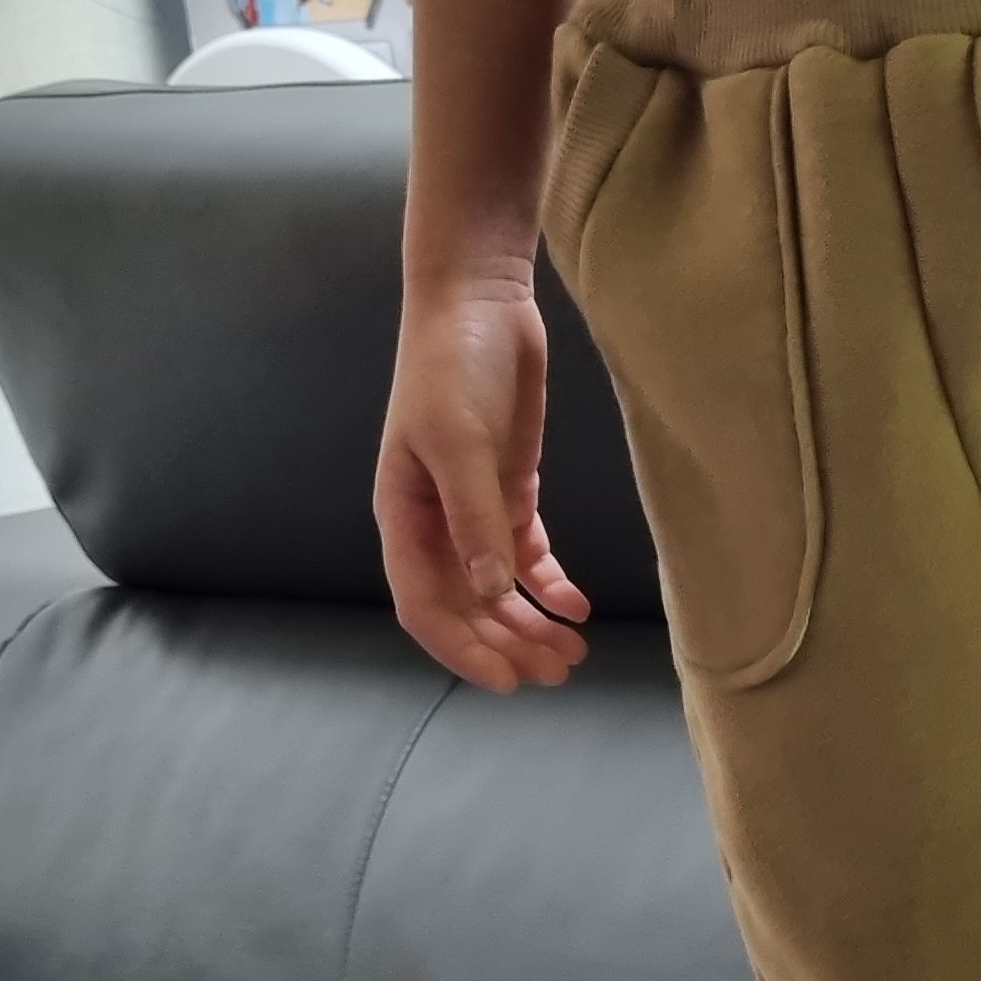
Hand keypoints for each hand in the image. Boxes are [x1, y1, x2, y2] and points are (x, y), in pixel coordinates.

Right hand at [377, 273, 592, 689]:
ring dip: (532, 624)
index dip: (462, 648)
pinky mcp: (509, 489)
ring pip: (498, 589)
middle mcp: (434, 524)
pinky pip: (527, 555)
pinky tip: (576, 606)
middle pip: (466, 607)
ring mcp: (473, 509)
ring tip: (573, 652)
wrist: (479, 300)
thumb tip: (487, 591)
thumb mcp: (461, 442)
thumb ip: (475, 519)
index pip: (424, 605)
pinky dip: (550, 585)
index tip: (508, 680)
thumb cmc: (452, 362)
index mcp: (403, 517)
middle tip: (559, 671)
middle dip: (509, 644)